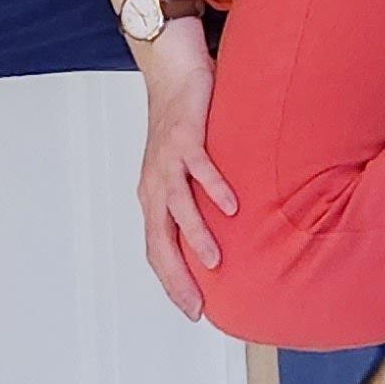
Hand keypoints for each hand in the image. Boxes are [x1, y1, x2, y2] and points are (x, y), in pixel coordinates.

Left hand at [136, 27, 236, 320]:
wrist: (173, 73)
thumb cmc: (184, 126)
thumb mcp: (185, 172)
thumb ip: (197, 201)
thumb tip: (223, 236)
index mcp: (153, 198)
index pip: (157, 250)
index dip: (171, 282)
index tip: (192, 309)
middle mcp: (155, 184)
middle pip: (160, 239)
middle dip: (177, 275)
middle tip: (196, 303)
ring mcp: (168, 161)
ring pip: (178, 207)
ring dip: (196, 236)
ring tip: (214, 261)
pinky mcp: (186, 137)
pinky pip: (200, 167)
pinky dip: (213, 188)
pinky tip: (231, 205)